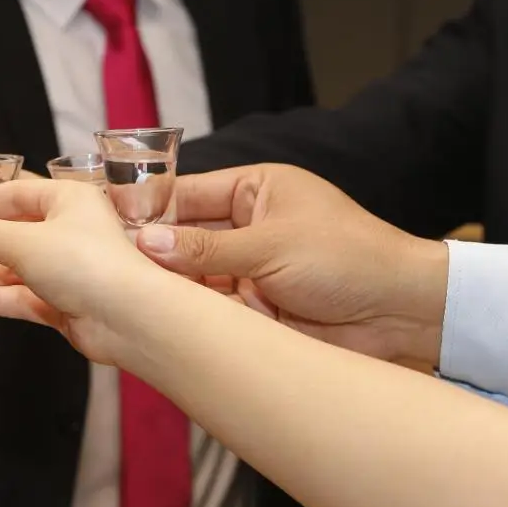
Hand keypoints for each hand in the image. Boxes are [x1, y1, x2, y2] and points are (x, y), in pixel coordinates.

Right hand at [0, 179, 157, 364]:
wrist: (129, 320)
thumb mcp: (23, 241)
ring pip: (8, 269)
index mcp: (66, 198)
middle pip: (6, 235)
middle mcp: (66, 230)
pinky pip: (17, 295)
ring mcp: (63, 269)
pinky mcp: (61, 302)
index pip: (12, 193)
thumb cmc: (85, 263)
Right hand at [137, 163, 447, 363]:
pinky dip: (186, 313)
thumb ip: (205, 248)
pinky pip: (207, 308)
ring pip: (189, 275)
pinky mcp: (252, 310)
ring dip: (165, 285)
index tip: (106, 224)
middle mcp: (247, 227)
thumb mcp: (272, 245)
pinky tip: (156, 316)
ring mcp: (247, 270)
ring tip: (122, 292)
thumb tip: (146, 242)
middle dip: (149, 250)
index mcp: (256, 190)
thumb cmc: (351, 259)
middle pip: (181, 236)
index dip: (148, 208)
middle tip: (105, 264)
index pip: (187, 193)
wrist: (402, 315)